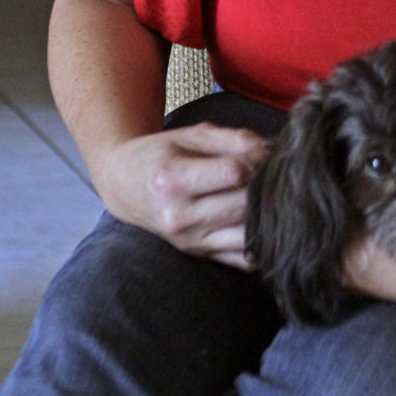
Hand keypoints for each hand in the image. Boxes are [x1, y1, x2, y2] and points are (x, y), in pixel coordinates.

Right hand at [94, 123, 268, 266]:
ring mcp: (190, 241)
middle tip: (271, 172)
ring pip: (247, 234)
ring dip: (266, 214)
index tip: (261, 151)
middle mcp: (179, 216)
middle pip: (243, 204)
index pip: (234, 173)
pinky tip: (262, 222)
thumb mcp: (191, 135)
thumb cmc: (161, 154)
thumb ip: (232, 138)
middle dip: (265, 185)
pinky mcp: (200, 254)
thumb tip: (269, 150)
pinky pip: (243, 260)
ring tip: (268, 195)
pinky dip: (260, 243)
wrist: (125, 187)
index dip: (257, 159)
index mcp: (173, 179)